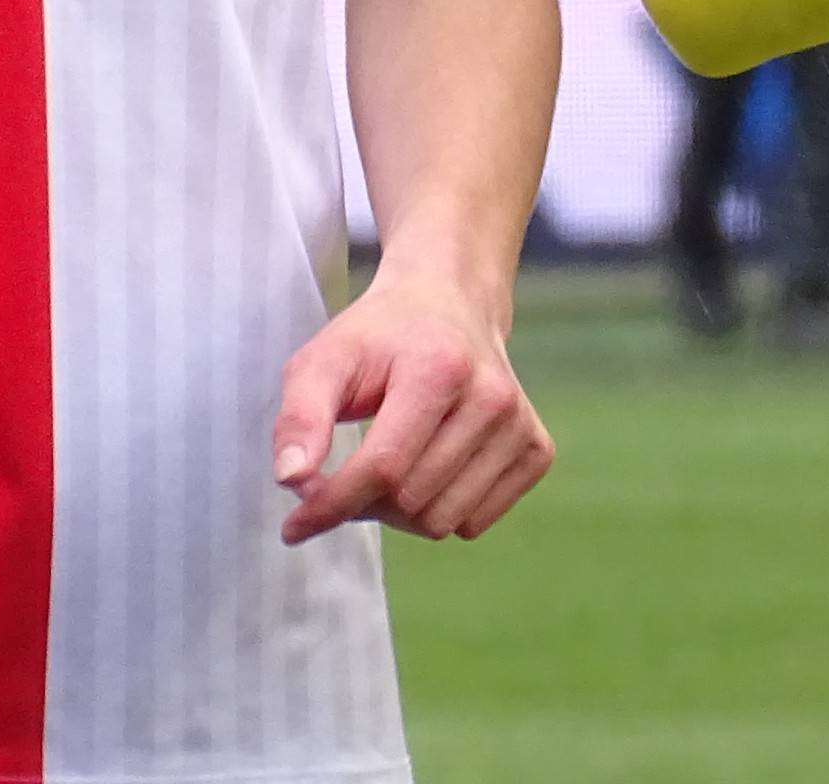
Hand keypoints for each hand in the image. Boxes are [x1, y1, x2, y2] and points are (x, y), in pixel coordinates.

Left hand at [272, 259, 551, 543]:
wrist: (452, 302)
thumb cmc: (381, 335)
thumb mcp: (324, 359)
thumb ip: (300, 417)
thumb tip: (291, 481)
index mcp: (439, 368)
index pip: (382, 468)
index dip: (330, 505)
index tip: (294, 525)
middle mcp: (492, 396)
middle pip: (410, 502)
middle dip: (364, 503)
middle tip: (348, 472)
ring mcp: (521, 425)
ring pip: (442, 522)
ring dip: (400, 513)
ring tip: (389, 468)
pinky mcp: (537, 448)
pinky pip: (475, 523)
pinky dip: (441, 512)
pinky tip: (430, 470)